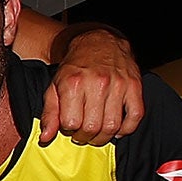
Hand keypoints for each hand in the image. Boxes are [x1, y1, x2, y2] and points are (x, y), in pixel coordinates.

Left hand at [43, 28, 142, 144]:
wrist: (99, 42)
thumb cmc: (75, 68)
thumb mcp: (54, 87)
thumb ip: (49, 114)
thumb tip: (45, 138)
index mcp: (74, 84)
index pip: (71, 123)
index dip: (68, 129)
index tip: (69, 126)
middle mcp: (97, 83)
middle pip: (92, 127)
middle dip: (84, 137)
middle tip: (82, 133)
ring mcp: (118, 84)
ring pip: (113, 125)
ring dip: (103, 137)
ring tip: (96, 133)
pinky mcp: (134, 85)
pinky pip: (136, 115)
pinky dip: (127, 128)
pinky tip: (117, 129)